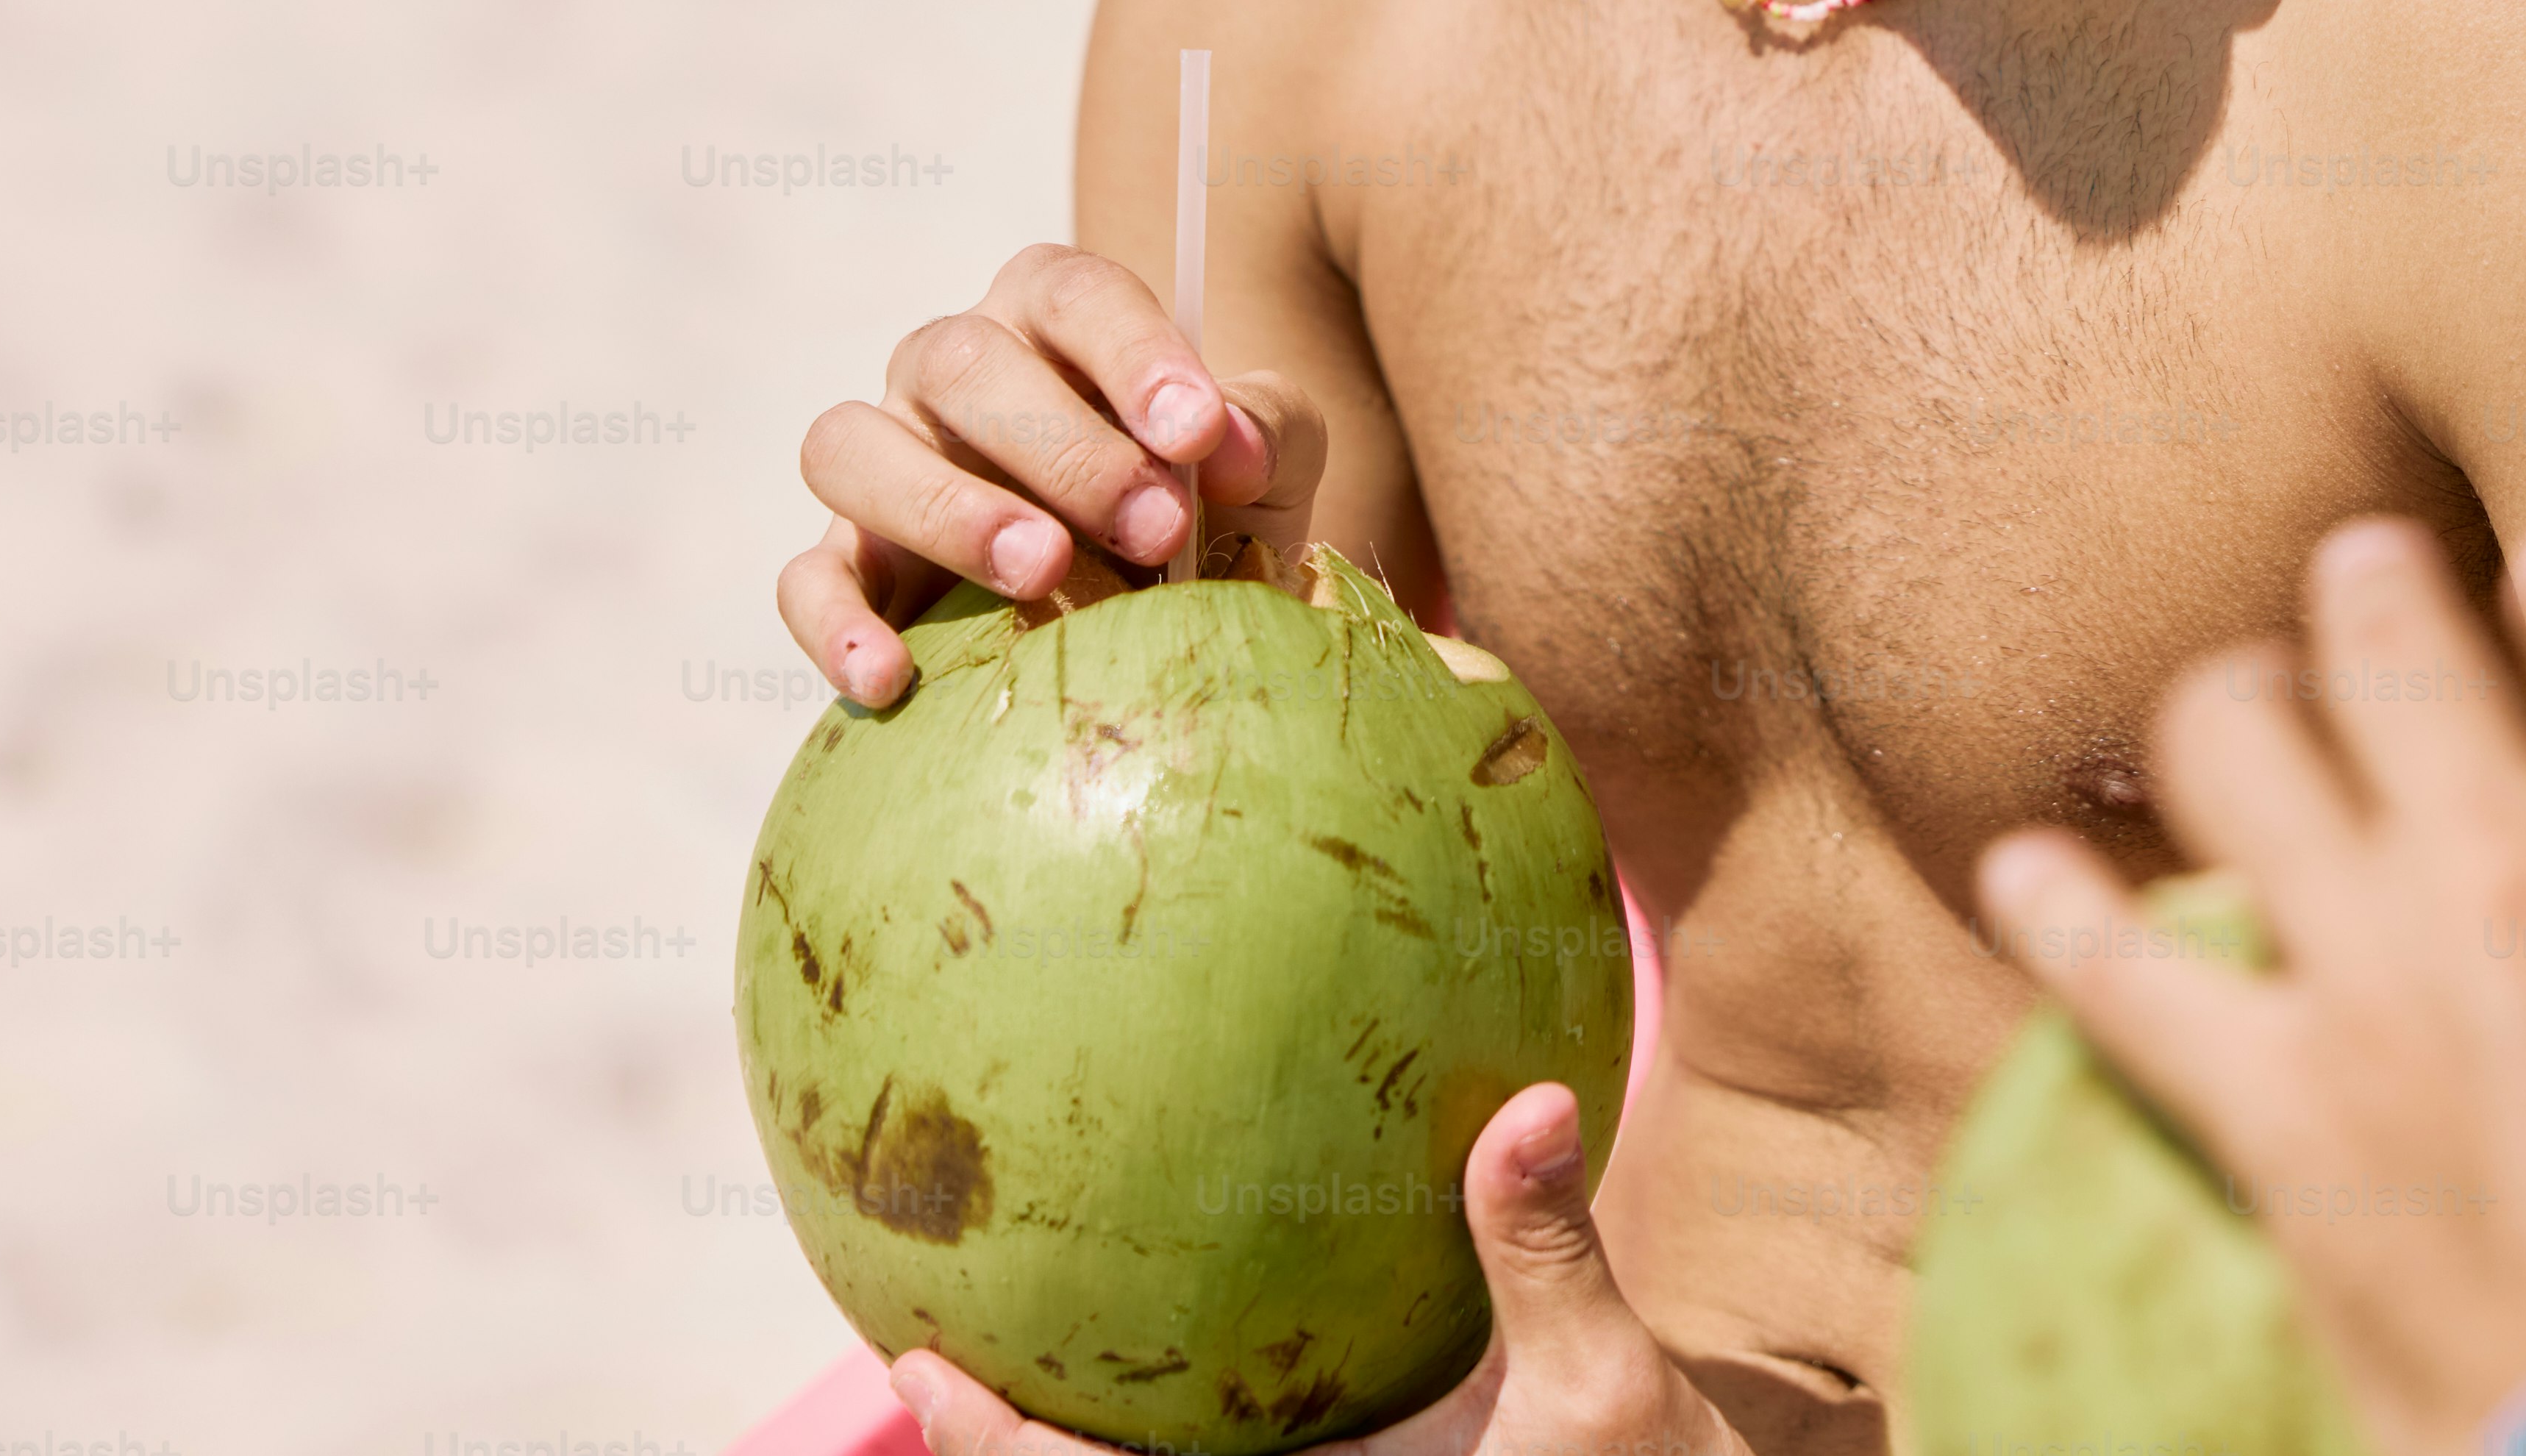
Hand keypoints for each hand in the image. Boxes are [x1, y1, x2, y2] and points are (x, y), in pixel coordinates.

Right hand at [777, 242, 1332, 706]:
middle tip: (1156, 528)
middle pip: (963, 362)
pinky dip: (837, 625)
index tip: (1199, 432)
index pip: (1075, 295)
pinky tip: (892, 676)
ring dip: (946, 507)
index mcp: (1050, 315)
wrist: (1160, 603)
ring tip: (1042, 572)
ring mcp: (886, 461)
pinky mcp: (847, 566)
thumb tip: (1234, 444)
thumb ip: (1266, 426)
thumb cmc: (1211, 503)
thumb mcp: (1266, 457)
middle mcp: (950, 371)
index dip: (1135, 353)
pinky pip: (806, 579)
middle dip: (1063, 446)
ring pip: (852, 447)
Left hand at [881, 1085, 1751, 1455]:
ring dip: (1081, 1442)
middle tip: (919, 1348)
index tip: (911, 1367)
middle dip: (1002, 1447)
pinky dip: (1191, 1421)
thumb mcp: (1614, 1388)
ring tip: (1015, 1339)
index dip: (995, 1448)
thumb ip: (1547, 1250)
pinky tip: (1189, 1331)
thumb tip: (1529, 1103)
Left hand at [1975, 519, 2525, 1455]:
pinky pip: (2119, 973)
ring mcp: (2377, 974)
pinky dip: (2060, 908)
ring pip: (2237, 749)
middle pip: (2391, 641)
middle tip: (2361, 576)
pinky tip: (2025, 867)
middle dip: (2369, 586)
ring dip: (2227, 707)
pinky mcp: (2278, 1103)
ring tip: (2233, 707)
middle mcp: (2513, 863)